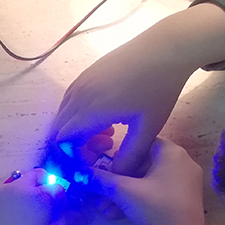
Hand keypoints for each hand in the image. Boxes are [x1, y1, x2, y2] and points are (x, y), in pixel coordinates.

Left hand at [0, 170, 85, 224]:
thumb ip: (59, 224)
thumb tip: (71, 215)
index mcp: (40, 199)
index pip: (58, 188)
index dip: (60, 198)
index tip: (59, 209)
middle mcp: (22, 187)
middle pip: (38, 175)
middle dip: (43, 185)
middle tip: (43, 204)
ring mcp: (2, 188)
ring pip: (19, 181)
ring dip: (25, 191)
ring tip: (22, 212)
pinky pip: (3, 190)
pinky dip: (9, 197)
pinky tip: (6, 214)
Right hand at [52, 3, 224, 175]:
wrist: (166, 48)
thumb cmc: (160, 88)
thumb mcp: (148, 129)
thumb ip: (129, 157)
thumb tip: (114, 177)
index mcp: (92, 111)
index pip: (64, 142)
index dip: (74, 158)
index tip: (95, 163)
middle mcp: (79, 96)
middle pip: (58, 130)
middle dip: (74, 147)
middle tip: (101, 151)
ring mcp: (79, 82)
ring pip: (62, 116)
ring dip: (76, 132)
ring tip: (108, 135)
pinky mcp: (84, 74)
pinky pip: (69, 102)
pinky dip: (78, 116)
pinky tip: (106, 118)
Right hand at [86, 138, 205, 224]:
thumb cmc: (155, 208)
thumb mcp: (123, 192)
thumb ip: (100, 179)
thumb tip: (77, 173)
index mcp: (172, 152)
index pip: (139, 143)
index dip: (118, 156)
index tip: (104, 171)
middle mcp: (182, 161)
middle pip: (141, 164)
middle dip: (117, 182)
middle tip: (99, 195)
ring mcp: (185, 181)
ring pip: (146, 181)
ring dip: (123, 194)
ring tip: (105, 210)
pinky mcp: (184, 198)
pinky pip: (156, 191)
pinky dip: (138, 199)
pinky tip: (118, 215)